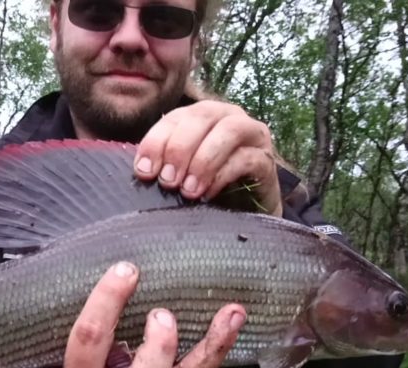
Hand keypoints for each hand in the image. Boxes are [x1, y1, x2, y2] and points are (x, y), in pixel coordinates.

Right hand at [28, 261, 245, 367]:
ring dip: (211, 348)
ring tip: (233, 314)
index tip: (126, 270)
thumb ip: (92, 344)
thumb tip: (127, 293)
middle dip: (159, 346)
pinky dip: (209, 358)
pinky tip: (227, 332)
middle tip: (163, 314)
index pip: (90, 341)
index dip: (107, 303)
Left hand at [134, 100, 282, 214]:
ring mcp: (252, 135)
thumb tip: (141, 170)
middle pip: (202, 116)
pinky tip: (208, 194)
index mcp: (202, 116)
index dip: (157, 141)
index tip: (144, 171)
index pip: (176, 117)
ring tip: (188, 190)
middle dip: (180, 148)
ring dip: (204, 160)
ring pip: (229, 131)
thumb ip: (165, 165)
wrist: (248, 211)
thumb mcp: (182, 173)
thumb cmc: (210, 187)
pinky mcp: (266, 159)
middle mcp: (228, 116)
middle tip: (167, 181)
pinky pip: (247, 158)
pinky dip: (223, 175)